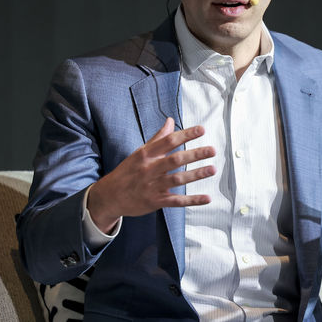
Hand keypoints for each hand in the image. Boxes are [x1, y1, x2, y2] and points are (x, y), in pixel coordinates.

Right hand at [87, 117, 215, 232]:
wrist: (109, 196)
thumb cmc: (127, 172)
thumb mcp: (139, 153)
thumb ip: (158, 138)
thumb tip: (170, 121)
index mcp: (146, 154)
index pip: (169, 141)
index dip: (186, 134)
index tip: (201, 130)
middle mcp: (150, 169)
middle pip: (175, 159)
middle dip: (194, 154)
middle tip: (212, 150)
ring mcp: (153, 186)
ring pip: (177, 179)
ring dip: (196, 175)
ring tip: (212, 169)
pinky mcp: (156, 201)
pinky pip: (176, 201)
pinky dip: (192, 200)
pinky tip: (206, 198)